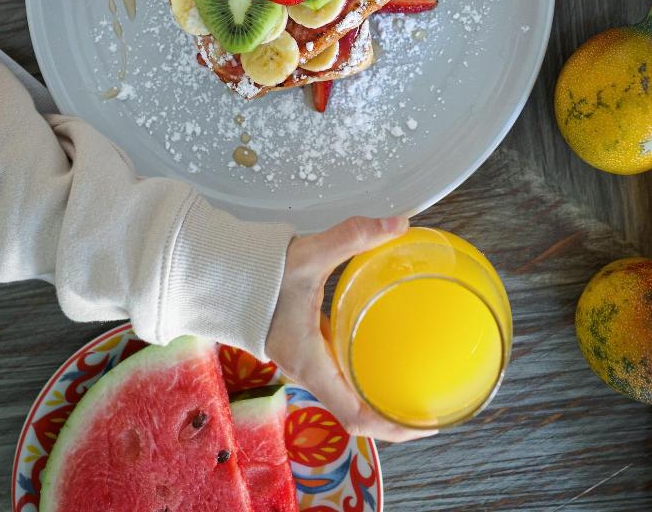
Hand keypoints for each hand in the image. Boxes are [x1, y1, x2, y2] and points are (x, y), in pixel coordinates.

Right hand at [265, 215, 435, 442]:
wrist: (220, 272)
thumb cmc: (259, 273)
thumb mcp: (309, 255)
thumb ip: (352, 237)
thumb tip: (398, 224)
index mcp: (310, 364)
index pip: (354, 416)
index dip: (393, 427)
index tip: (427, 423)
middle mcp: (309, 370)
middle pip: (356, 411)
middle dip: (394, 415)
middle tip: (431, 403)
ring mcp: (305, 359)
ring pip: (347, 391)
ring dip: (378, 393)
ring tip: (414, 378)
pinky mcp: (304, 342)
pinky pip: (338, 367)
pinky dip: (362, 368)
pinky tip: (380, 344)